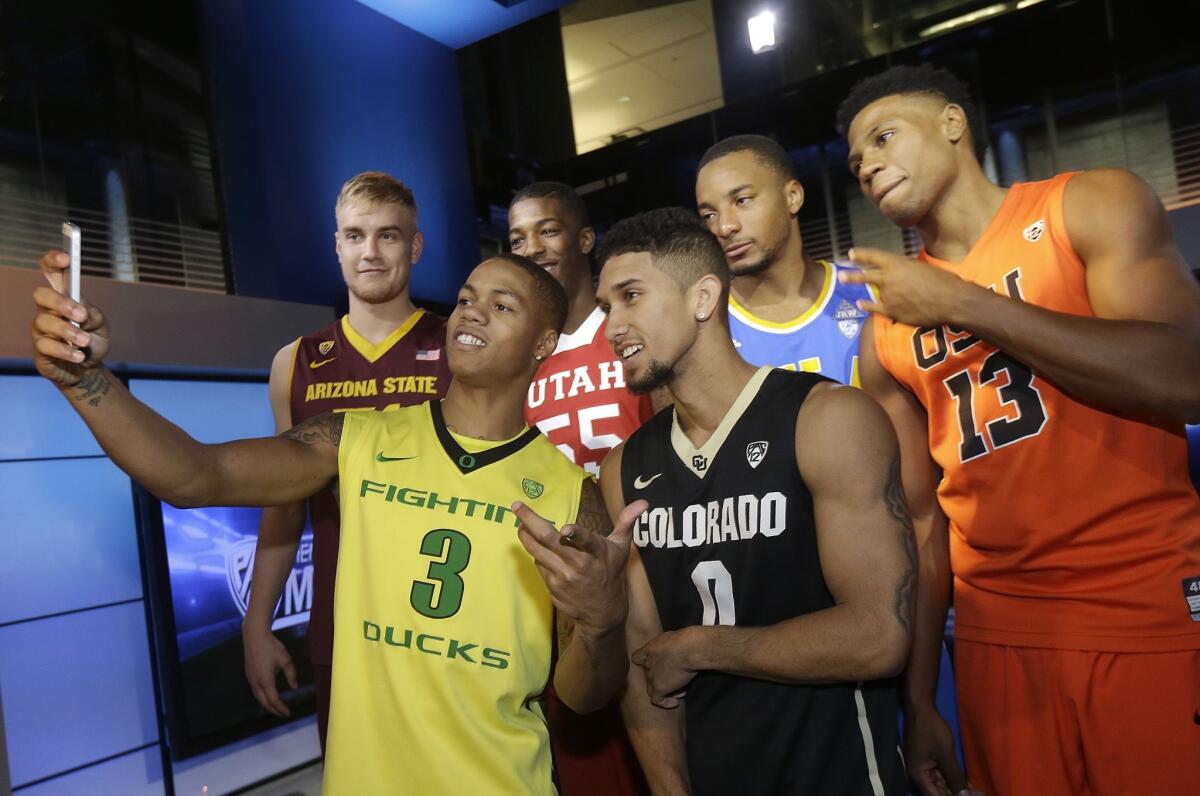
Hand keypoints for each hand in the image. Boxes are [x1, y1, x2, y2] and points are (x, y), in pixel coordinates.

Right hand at [31, 249, 110, 387]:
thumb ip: (94, 315)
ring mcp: (41, 329)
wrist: (89, 369)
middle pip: (42, 295)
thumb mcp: (100, 326)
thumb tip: (83, 310)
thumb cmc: (92, 340)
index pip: (51, 273)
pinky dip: (65, 351)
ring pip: (45, 322)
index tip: (65, 259)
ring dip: (68, 331)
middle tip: (81, 316)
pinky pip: (46, 346)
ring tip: (85, 341)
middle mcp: (47, 310)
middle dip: (61, 303)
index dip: (53, 261)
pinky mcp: (40, 349)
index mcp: (63, 297)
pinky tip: (79, 355)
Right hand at [243, 621, 298, 717]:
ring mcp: (250, 679)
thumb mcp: (285, 659)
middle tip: (283, 714)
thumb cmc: (271, 647)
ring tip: (277, 708)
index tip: (288, 713)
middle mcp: (256, 682)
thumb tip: (295, 687)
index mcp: (265, 680)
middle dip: (274, 710)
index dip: (281, 708)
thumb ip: (291, 674)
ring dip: (267, 705)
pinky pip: (255, 691)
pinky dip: (263, 698)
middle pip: (264, 702)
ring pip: (258, 698)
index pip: (273, 700)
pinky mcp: (249, 675)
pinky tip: (268, 696)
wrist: (254, 636)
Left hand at [513, 498, 646, 634]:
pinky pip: (539, 565)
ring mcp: (563, 578)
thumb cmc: (612, 573)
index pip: (587, 542)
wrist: (602, 613)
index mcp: (597, 553)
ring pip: (537, 552)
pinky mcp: (552, 588)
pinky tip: (540, 550)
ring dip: (526, 536)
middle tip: (516, 507)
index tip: (565, 528)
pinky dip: (537, 555)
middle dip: (530, 521)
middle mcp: (579, 566)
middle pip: (549, 540)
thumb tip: (643, 502)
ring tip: (521, 525)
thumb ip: (627, 522)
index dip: (576, 534)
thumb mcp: (622, 548)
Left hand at [630, 627, 698, 708]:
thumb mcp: (673, 638)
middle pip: (649, 675)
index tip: (657, 666)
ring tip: (680, 691)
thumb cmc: (686, 641)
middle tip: (678, 680)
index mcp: (650, 649)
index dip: (644, 663)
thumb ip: (668, 646)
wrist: (688, 649)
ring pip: (652, 688)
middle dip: (663, 679)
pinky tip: (675, 702)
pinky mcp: (658, 687)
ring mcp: (651, 676)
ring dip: (665, 691)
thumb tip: (674, 650)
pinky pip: (657, 699)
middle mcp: (648, 663)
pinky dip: (665, 702)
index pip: (637, 658)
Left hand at [840, 247, 974, 327]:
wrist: (950, 300)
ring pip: (873, 292)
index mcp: (897, 263)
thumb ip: (906, 269)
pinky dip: (867, 306)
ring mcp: (888, 295)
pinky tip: (861, 304)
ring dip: (864, 291)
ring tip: (851, 289)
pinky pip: (875, 308)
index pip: (874, 256)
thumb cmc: (943, 280)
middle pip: (865, 275)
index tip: (851, 253)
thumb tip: (900, 273)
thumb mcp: (921, 267)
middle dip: (852, 275)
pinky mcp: (892, 311)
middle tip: (841, 275)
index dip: (861, 255)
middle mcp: (889, 278)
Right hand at [904, 703, 982, 795]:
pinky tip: (969, 785)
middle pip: (939, 792)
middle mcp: (919, 775)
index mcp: (918, 775)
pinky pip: (943, 775)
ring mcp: (925, 768)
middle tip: (979, 795)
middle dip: (959, 795)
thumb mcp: (945, 755)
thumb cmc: (931, 730)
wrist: (922, 708)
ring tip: (977, 792)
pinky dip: (954, 780)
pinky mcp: (930, 761)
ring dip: (958, 789)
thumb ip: (955, 778)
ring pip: (942, 785)